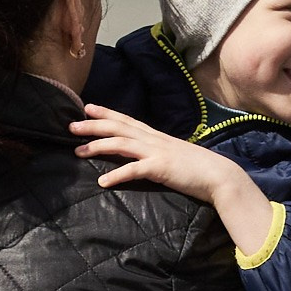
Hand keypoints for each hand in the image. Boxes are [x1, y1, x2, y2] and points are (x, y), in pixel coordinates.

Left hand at [70, 103, 233, 199]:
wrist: (220, 176)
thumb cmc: (198, 169)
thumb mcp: (174, 156)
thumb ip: (158, 154)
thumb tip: (145, 157)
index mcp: (156, 137)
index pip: (127, 120)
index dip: (106, 112)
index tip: (87, 108)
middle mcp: (154, 140)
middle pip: (118, 127)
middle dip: (93, 125)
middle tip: (71, 126)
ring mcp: (157, 152)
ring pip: (121, 143)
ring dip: (97, 146)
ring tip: (78, 152)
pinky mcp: (161, 169)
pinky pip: (134, 170)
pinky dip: (116, 175)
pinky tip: (102, 182)